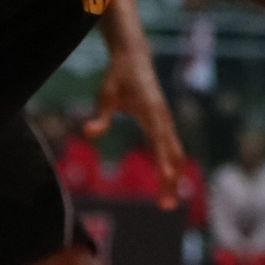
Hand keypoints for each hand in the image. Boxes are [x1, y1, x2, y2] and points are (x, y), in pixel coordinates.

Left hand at [88, 36, 186, 209]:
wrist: (135, 57)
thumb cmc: (118, 77)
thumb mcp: (105, 95)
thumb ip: (100, 116)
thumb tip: (88, 134)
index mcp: (152, 111)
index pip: (161, 141)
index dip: (164, 161)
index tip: (167, 180)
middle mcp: (163, 118)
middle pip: (173, 153)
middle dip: (171, 180)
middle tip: (165, 206)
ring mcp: (166, 120)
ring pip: (176, 152)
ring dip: (173, 177)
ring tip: (166, 202)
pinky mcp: (163, 122)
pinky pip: (172, 147)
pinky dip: (173, 165)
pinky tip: (168, 180)